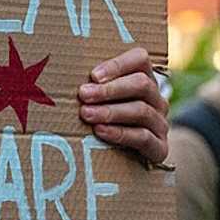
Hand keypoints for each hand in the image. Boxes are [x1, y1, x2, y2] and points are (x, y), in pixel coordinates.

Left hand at [78, 46, 169, 163]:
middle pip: (141, 84)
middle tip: (83, 95)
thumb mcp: (98, 98)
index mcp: (144, 78)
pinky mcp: (160, 148)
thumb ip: (90, 84)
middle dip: (110, 89)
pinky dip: (120, 133)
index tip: (92, 75)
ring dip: (111, 111)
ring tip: (86, 114)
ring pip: (141, 110)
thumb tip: (59, 72)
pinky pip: (144, 137)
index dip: (117, 65)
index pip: (140, 59)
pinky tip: (100, 131)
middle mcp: (156, 99)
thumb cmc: (103, 119)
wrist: (124, 160)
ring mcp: (160, 124)